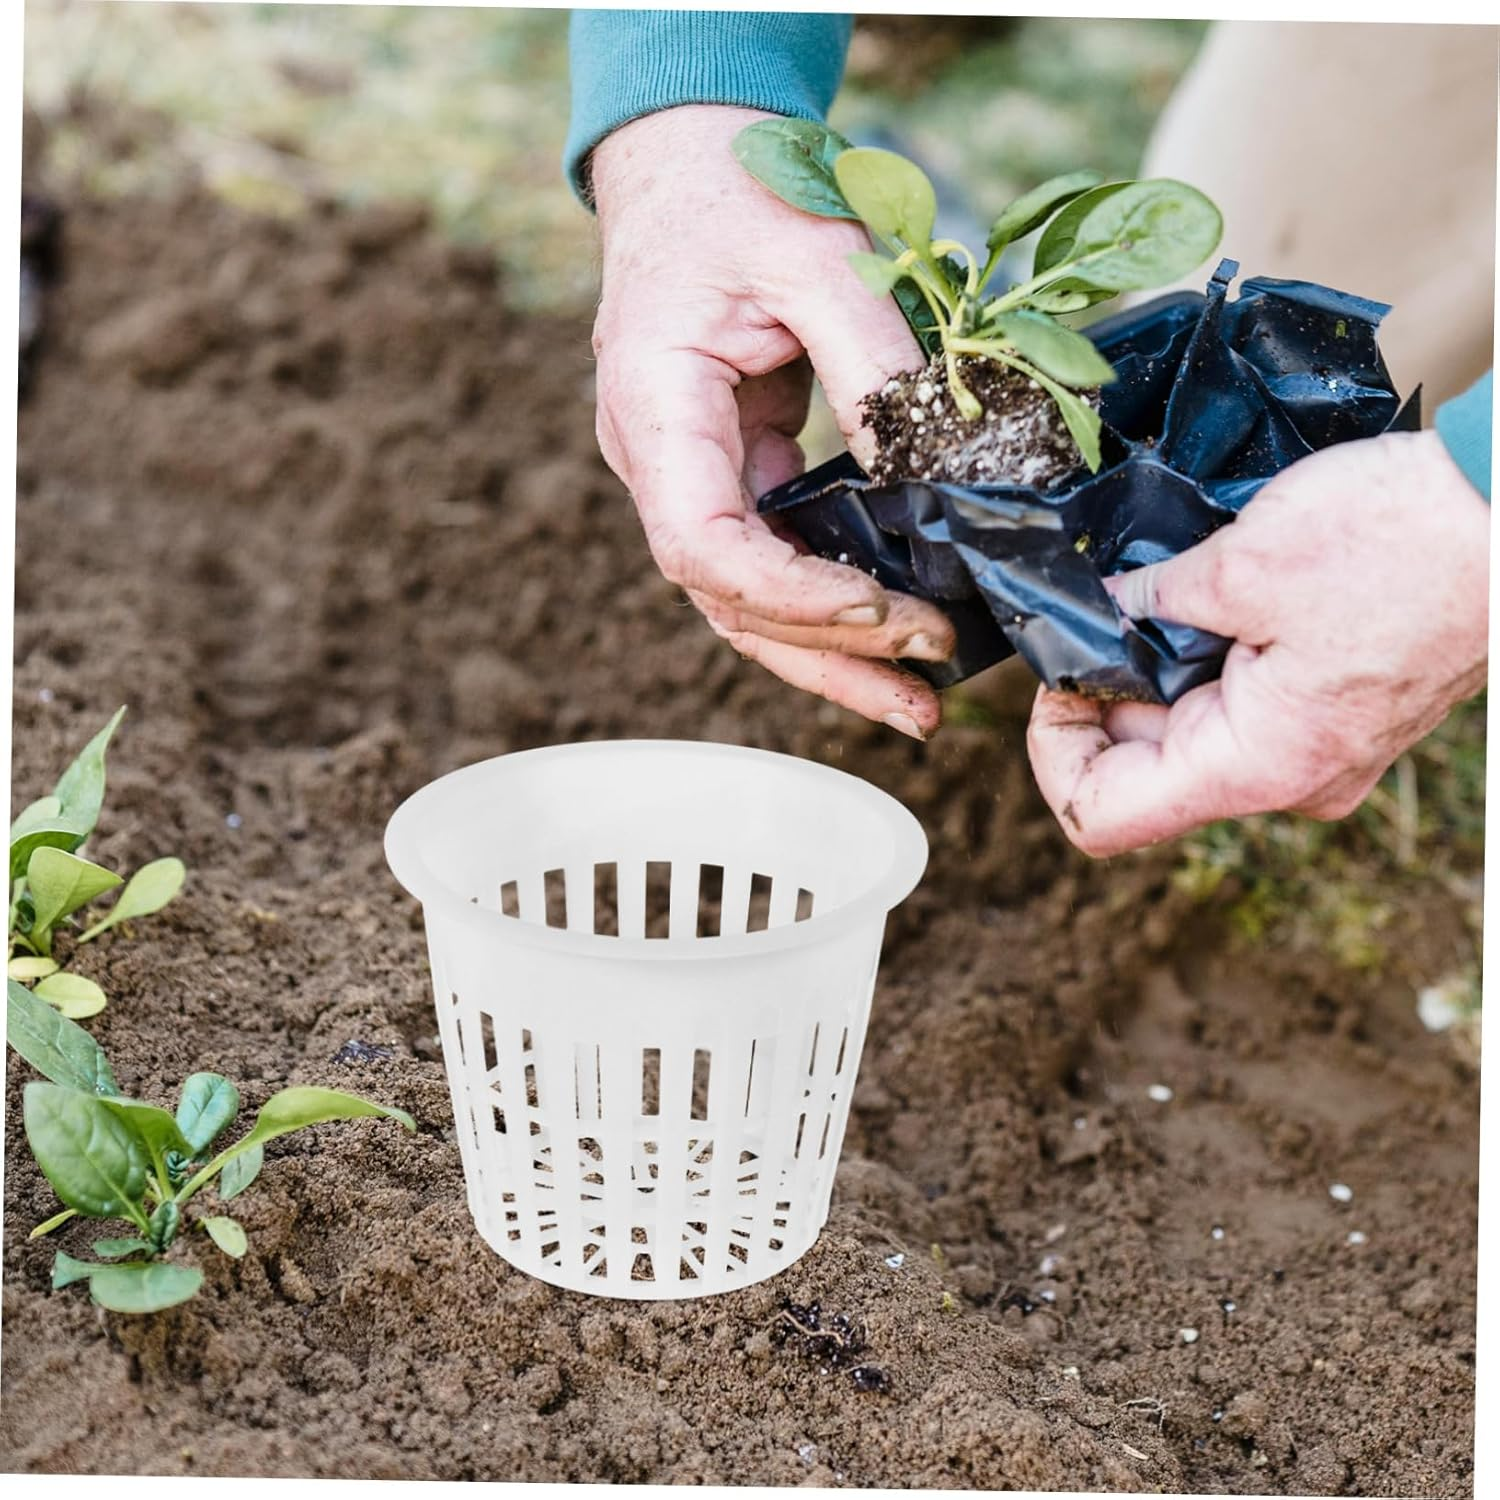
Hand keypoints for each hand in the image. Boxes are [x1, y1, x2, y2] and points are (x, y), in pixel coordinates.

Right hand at [589, 105, 955, 738]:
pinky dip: (827, 604)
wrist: (686, 168)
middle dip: (825, 655)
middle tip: (923, 693)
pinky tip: (887, 631)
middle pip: (726, 600)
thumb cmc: (739, 194)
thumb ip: (872, 365)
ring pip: (745, 600)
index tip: (882, 611)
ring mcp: (688, 476)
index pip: (700, 545)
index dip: (789, 596)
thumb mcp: (818, 256)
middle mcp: (658, 463)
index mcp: (655, 406)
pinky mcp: (729, 474)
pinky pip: (772, 559)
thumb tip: (935, 478)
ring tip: (914, 701)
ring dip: (828, 656)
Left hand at [1026, 429, 1489, 855]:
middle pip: (1141, 772)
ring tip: (1165, 593)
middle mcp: (1287, 782)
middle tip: (1100, 613)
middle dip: (1105, 696)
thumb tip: (1095, 611)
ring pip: (1191, 735)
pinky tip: (1213, 598)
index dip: (1052, 753)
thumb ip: (1144, 603)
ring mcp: (1316, 755)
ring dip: (1158, 670)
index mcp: (1256, 767)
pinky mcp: (1334, 717)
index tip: (1056, 678)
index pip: (1101, 818)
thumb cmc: (1400, 538)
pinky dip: (1208, 660)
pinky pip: (1242, 709)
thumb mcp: (1239, 565)